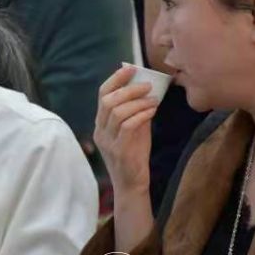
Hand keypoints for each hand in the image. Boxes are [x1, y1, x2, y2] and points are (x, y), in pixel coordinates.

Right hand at [93, 65, 159, 195]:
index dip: (115, 79)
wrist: (132, 185)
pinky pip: (128, 126)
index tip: (130, 69)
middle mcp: (100, 131)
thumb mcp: (134, 130)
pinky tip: (152, 111)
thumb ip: (135, 112)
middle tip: (147, 85)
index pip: (102, 95)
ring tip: (153, 99)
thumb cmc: (134, 156)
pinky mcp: (119, 150)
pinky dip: (141, 114)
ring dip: (138, 102)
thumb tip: (146, 89)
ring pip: (117, 112)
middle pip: (108, 101)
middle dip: (128, 89)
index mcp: (101, 124)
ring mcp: (108, 141)